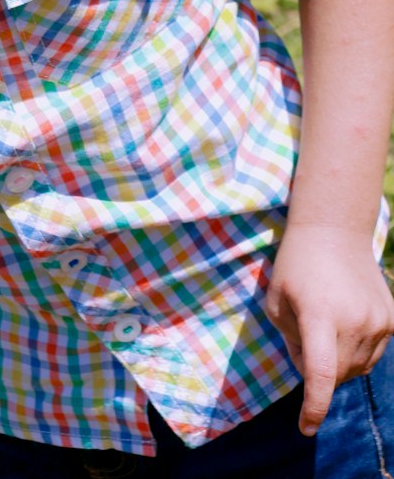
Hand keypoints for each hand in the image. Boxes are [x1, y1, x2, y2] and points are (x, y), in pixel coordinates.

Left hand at [266, 222, 393, 436]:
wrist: (334, 230)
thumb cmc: (296, 264)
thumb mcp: (277, 300)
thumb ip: (290, 342)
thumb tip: (311, 372)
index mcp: (319, 315)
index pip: (321, 374)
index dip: (314, 406)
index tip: (305, 427)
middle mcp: (354, 321)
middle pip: (338, 374)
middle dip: (319, 370)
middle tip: (304, 337)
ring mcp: (378, 321)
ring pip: (358, 368)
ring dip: (339, 362)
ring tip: (325, 324)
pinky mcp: (391, 318)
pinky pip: (374, 353)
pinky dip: (357, 350)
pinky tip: (345, 323)